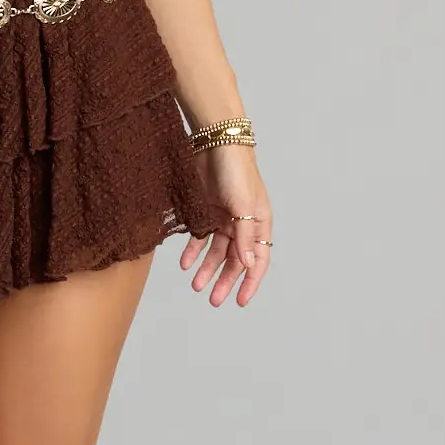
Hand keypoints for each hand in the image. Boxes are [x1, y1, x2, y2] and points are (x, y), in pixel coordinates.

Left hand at [177, 142, 271, 306]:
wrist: (215, 143)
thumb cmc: (237, 172)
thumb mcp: (243, 207)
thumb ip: (245, 238)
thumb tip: (248, 266)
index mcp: (259, 224)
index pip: (258, 261)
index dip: (250, 282)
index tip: (240, 302)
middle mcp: (243, 224)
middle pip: (235, 260)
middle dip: (224, 280)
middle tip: (212, 299)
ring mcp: (224, 218)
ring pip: (215, 251)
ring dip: (206, 268)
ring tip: (195, 285)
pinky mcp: (205, 210)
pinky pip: (200, 237)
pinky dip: (193, 250)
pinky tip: (184, 262)